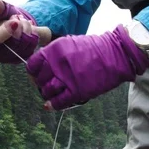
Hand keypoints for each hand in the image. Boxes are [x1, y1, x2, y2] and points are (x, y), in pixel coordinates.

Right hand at [0, 0, 38, 63]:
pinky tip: (28, 30)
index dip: (4, 32)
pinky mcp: (17, 60)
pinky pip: (30, 50)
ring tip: (23, 21)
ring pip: (22, 47)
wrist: (15, 24)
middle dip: (19, 28)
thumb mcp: (0, 10)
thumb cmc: (2, 16)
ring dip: (26, 30)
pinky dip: (32, 37)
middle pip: (10, 45)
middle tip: (18, 17)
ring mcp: (5, 59)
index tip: (15, 22)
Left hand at [26, 25, 148, 110]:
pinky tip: (51, 105)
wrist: (116, 54)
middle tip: (46, 85)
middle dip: (40, 84)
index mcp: (54, 50)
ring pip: (47, 91)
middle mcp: (58, 64)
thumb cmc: (94, 49)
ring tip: (53, 94)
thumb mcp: (69, 43)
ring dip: (47, 94)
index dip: (33, 72)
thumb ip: (54, 54)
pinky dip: (53, 105)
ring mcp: (67, 78)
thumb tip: (42, 68)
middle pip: (39, 80)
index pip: (32, 64)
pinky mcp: (77, 91)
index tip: (37, 75)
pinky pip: (59, 102)